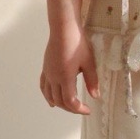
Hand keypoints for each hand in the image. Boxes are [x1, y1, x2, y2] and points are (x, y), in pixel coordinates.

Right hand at [41, 0, 100, 114]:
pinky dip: (48, 96)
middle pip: (59, 101)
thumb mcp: (89, 62)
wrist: (63, 28)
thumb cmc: (77, 42)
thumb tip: (95, 96)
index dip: (79, 109)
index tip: (88, 110)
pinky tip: (51, 100)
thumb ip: (92, 81)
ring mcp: (48, 73)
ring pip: (49, 96)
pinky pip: (44, 86)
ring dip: (59, 104)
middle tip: (82, 108)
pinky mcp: (45, 68)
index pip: (70, 101)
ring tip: (69, 106)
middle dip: (71, 108)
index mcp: (65, 77)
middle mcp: (54, 78)